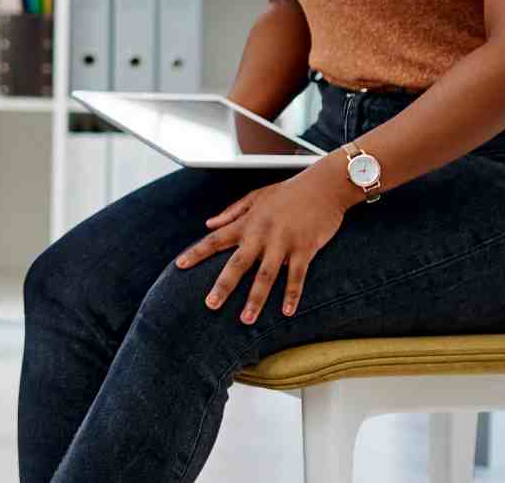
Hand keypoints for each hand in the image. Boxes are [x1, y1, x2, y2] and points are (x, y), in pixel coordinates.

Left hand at [174, 159, 355, 323]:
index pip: (216, 238)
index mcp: (248, 222)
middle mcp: (262, 233)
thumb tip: (208, 224)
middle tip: (210, 305)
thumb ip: (231, 212)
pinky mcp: (305, 248)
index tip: (179, 266)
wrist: (324, 186)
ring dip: (256, 299)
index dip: (197, 252)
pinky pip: (297, 276)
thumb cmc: (289, 192)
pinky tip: (286, 312)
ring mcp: (284, 242)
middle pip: (238, 263)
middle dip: (223, 285)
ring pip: (266, 274)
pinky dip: (292, 294)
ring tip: (246, 319)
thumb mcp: (256, 196)